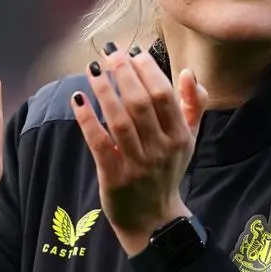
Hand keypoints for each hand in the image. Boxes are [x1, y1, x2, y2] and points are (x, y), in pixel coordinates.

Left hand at [72, 43, 207, 255]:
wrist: (154, 219)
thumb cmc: (168, 172)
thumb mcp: (188, 140)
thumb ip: (192, 105)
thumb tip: (188, 73)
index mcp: (180, 136)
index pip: (163, 95)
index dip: (147, 70)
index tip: (132, 52)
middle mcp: (160, 149)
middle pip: (141, 103)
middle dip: (124, 74)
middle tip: (109, 53)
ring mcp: (137, 164)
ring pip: (119, 120)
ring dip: (105, 91)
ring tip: (93, 69)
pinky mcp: (114, 177)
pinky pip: (99, 143)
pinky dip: (87, 120)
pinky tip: (78, 99)